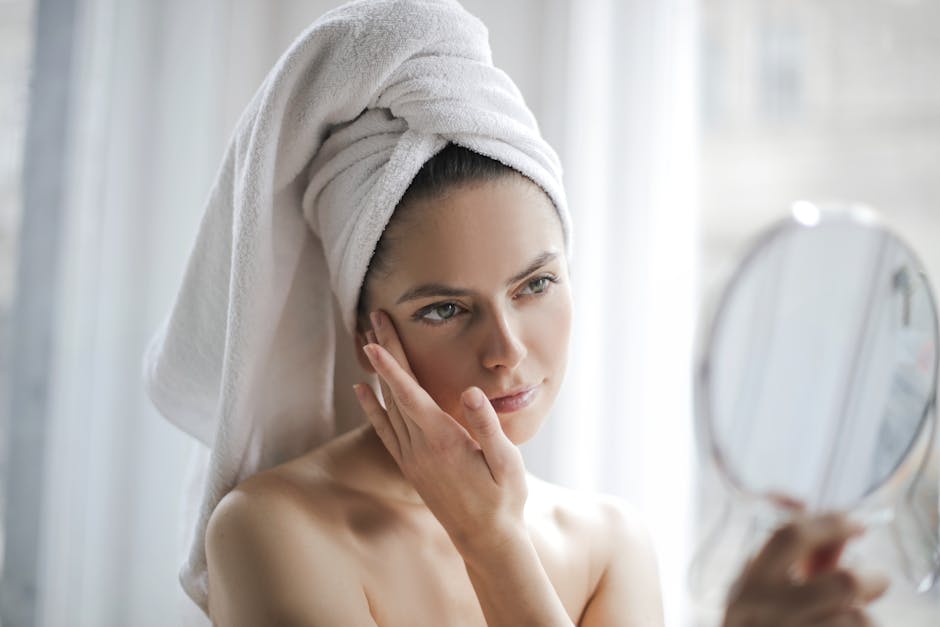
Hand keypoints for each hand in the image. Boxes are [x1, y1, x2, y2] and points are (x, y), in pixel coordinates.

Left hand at [353, 309, 528, 555]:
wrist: (486, 539)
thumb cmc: (504, 498)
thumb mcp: (507, 463)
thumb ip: (486, 426)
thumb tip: (469, 391)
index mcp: (443, 441)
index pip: (410, 396)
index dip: (392, 366)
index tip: (375, 341)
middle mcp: (419, 448)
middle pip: (394, 393)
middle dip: (383, 354)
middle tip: (374, 319)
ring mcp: (411, 458)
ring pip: (386, 408)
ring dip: (376, 373)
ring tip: (368, 342)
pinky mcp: (410, 466)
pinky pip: (384, 431)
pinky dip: (371, 408)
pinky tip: (362, 390)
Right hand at [723, 512, 888, 626]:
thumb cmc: (758, 623)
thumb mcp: (763, 589)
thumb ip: (801, 559)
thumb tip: (841, 529)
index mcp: (752, 582)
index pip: (789, 535)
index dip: (829, 523)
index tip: (855, 523)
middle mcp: (771, 610)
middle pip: (844, 584)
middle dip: (871, 577)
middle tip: (873, 580)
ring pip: (859, 620)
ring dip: (864, 616)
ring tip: (852, 616)